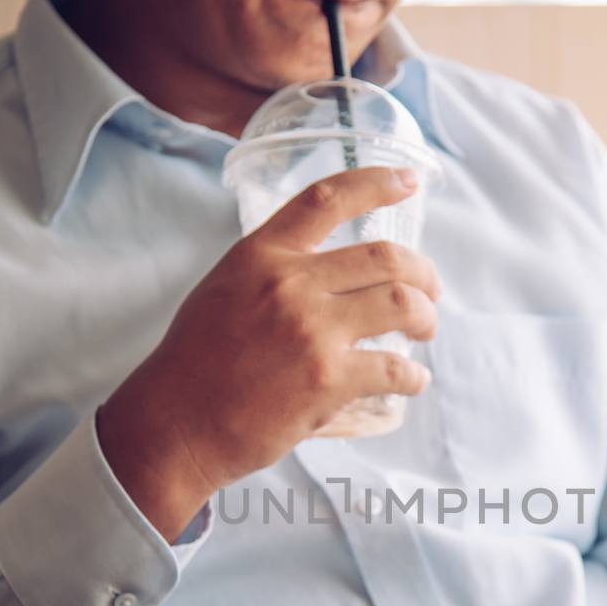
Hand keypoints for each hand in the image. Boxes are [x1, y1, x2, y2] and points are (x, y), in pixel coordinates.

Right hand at [99, 166, 442, 538]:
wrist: (175, 424)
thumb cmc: (194, 364)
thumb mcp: (223, 291)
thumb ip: (271, 273)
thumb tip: (322, 275)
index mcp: (261, 254)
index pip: (328, 198)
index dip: (377, 183)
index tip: (409, 181)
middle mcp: (289, 283)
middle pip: (385, 256)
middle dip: (422, 273)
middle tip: (430, 291)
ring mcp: (311, 330)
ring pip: (400, 303)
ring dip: (425, 317)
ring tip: (424, 331)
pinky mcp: (327, 379)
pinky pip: (394, 368)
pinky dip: (413, 375)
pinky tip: (412, 381)